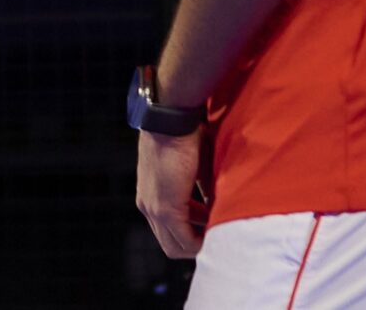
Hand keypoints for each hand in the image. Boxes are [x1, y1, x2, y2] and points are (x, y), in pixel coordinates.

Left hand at [136, 128, 208, 258]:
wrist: (171, 119)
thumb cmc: (184, 135)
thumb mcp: (193, 168)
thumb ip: (199, 190)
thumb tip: (213, 205)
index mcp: (150, 196)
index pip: (168, 230)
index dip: (191, 232)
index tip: (211, 225)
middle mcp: (147, 206)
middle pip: (171, 244)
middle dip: (195, 243)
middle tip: (216, 233)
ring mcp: (153, 209)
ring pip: (176, 246)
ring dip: (199, 243)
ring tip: (218, 231)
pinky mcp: (165, 208)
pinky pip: (184, 239)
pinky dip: (201, 240)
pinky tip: (216, 228)